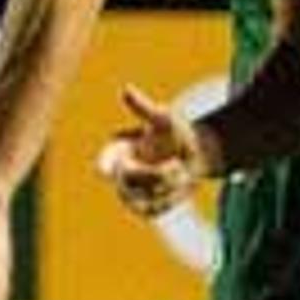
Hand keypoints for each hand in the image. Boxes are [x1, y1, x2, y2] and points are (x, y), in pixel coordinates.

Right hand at [93, 83, 200, 218]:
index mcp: (120, 150)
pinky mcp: (145, 208)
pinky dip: (171, 199)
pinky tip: (181, 187)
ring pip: (142, 198)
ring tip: (182, 174)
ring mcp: (131, 193)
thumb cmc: (173, 133)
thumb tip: (125, 89)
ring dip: (167, 187)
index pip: (106, 160)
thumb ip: (143, 108)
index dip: (105, 164)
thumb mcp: (163, 118)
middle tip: (177, 166)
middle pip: (128, 180)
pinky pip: (154, 210)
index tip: (105, 169)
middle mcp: (121, 173)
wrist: (194, 155)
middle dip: (156, 173)